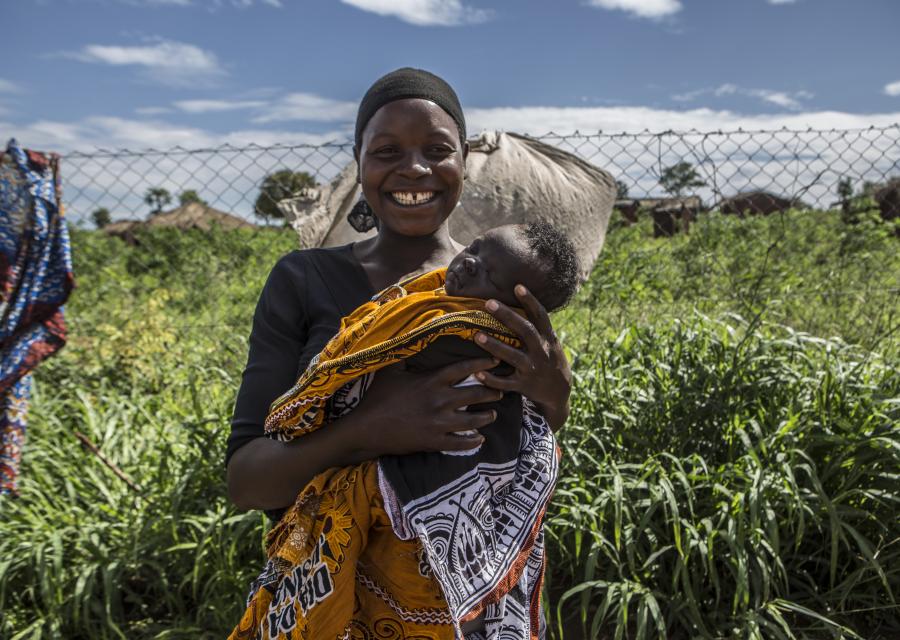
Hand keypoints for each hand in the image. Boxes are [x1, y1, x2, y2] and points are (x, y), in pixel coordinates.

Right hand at [351, 357, 504, 455]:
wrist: (367, 428)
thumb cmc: (377, 397)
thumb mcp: (390, 371)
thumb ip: (405, 355)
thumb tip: (409, 335)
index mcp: (431, 380)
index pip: (464, 368)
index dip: (483, 363)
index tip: (496, 361)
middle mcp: (440, 400)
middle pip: (475, 394)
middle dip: (492, 392)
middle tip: (501, 391)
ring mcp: (439, 423)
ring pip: (473, 420)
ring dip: (486, 416)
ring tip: (493, 414)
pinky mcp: (434, 441)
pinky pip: (460, 443)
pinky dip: (472, 441)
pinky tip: (479, 438)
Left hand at [474, 285, 571, 430]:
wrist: (559, 393)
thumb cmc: (549, 360)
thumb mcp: (549, 342)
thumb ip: (537, 326)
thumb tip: (520, 302)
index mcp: (547, 339)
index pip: (541, 316)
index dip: (530, 301)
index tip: (518, 287)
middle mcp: (541, 352)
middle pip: (525, 331)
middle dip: (507, 316)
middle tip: (489, 303)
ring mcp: (532, 369)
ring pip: (512, 356)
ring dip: (495, 346)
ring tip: (477, 336)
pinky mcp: (523, 386)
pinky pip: (505, 383)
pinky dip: (492, 379)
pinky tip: (477, 373)